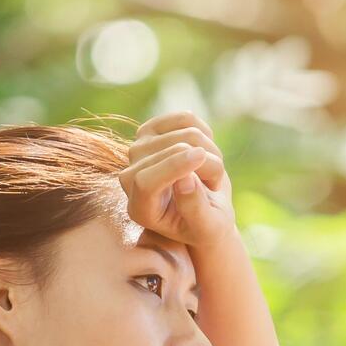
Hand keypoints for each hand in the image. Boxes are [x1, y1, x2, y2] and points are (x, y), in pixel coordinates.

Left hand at [119, 111, 236, 254]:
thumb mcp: (208, 227)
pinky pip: (184, 118)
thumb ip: (194, 208)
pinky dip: (204, 131)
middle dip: (205, 162)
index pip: (145, 181)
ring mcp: (138, 151)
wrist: (205, 209)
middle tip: (216, 182)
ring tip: (210, 171)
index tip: (201, 158)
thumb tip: (185, 179)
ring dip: (208, 150)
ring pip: (180, 133)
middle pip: (167, 152)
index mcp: (140, 209)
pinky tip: (205, 151)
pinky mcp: (150, 131)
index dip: (173, 166)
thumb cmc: (206, 224)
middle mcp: (130, 178)